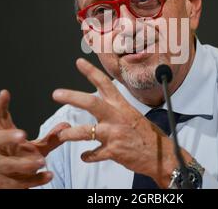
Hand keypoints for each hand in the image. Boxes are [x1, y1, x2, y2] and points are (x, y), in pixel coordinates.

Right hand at [0, 90, 69, 188]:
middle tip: (23, 135)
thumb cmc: (20, 161)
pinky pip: (19, 183)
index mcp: (4, 138)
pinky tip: (48, 176)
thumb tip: (67, 125)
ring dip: (24, 163)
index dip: (0, 106)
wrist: (7, 186)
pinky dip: (35, 180)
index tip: (5, 92)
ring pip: (8, 165)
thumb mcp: (37, 148)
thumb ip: (51, 137)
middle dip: (8, 137)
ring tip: (41, 161)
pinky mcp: (6, 185)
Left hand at [52, 58, 192, 187]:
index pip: (105, 84)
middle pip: (91, 103)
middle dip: (72, 97)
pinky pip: (93, 154)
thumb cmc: (147, 135)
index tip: (79, 62)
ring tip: (62, 134)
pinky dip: (88, 156)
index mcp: (122, 106)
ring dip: (70, 133)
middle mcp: (117, 117)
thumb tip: (100, 105)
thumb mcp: (133, 116)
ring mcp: (114, 134)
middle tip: (56, 93)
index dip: (91, 72)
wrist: (160, 156)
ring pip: (86, 131)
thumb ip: (116, 110)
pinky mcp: (113, 151)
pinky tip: (85, 156)